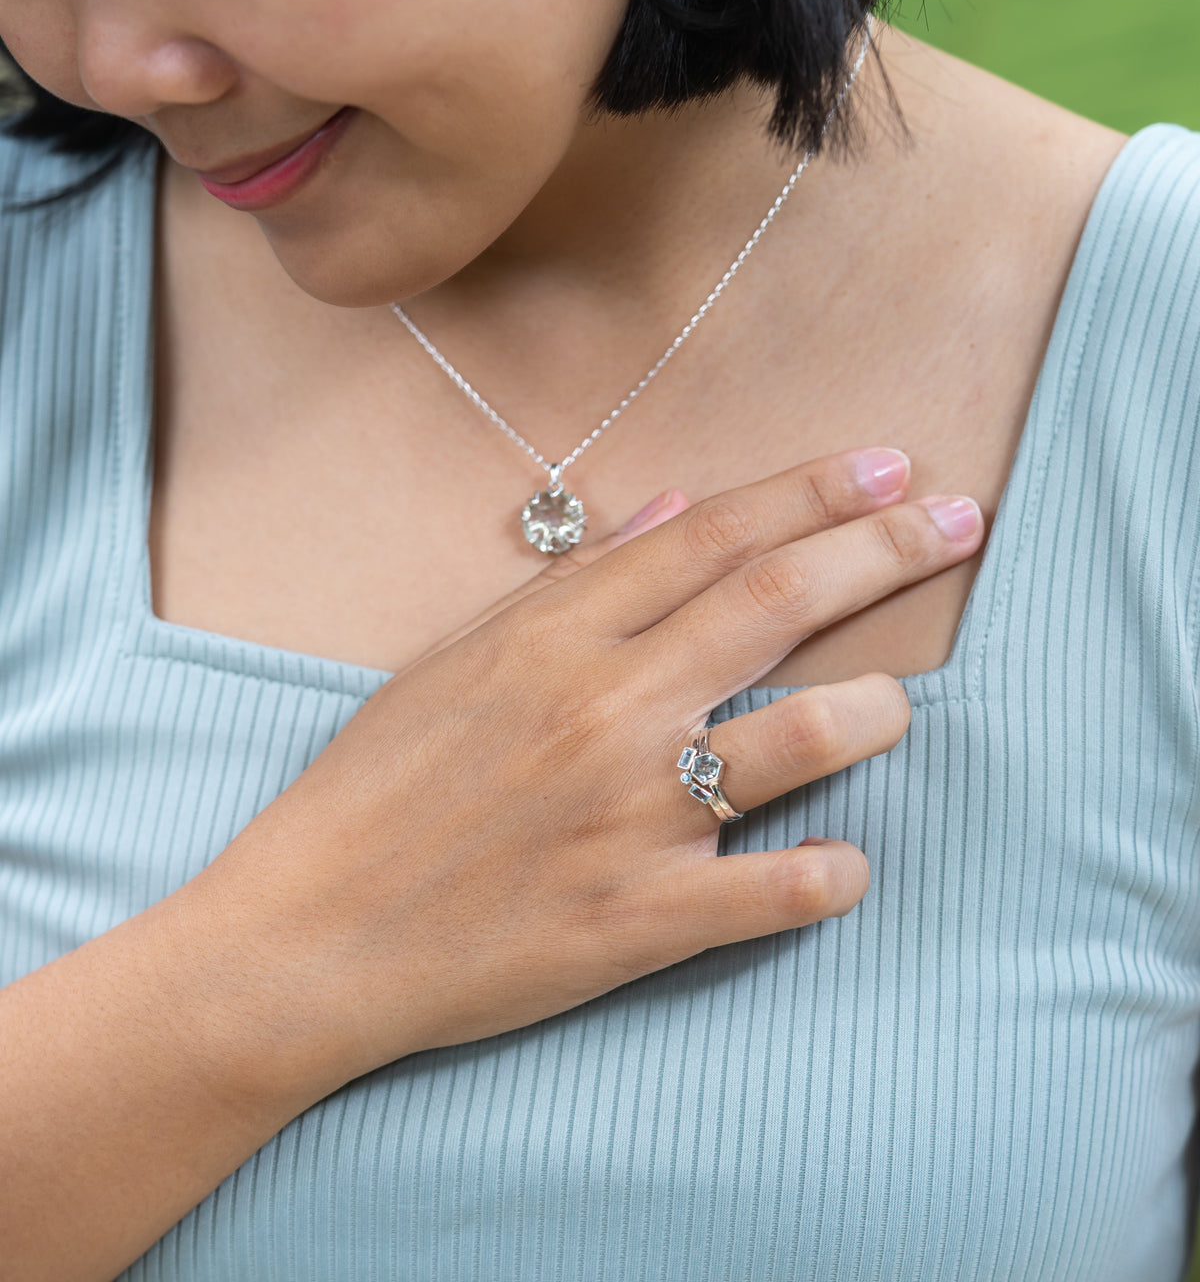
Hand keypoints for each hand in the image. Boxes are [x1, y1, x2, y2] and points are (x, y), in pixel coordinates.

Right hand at [193, 447, 982, 1097]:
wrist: (311, 931)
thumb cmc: (376, 785)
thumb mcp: (456, 657)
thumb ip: (572, 582)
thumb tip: (673, 507)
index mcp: (556, 636)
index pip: (713, 536)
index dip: (813, 491)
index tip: (891, 467)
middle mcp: (606, 708)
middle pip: (777, 603)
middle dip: (883, 549)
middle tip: (958, 523)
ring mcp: (630, 815)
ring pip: (803, 737)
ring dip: (875, 711)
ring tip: (896, 704)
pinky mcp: (641, 919)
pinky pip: (777, 890)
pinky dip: (829, 872)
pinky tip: (845, 861)